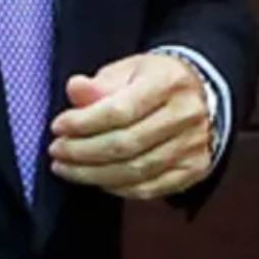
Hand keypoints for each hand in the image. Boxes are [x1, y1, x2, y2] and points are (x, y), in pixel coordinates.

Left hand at [48, 53, 213, 200]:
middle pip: (126, 144)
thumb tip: (74, 90)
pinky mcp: (194, 169)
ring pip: (136, 171)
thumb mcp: (128, 70)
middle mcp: (186, 115)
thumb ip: (100, 84)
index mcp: (169, 82)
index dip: (84, 123)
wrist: (201, 94)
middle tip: (56, 151)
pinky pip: (149, 189)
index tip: (58, 127)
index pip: (121, 110)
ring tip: (66, 168)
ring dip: (93, 174)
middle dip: (83, 152)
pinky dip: (117, 188)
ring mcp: (193, 146)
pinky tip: (96, 179)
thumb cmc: (155, 81)